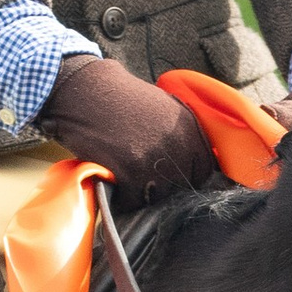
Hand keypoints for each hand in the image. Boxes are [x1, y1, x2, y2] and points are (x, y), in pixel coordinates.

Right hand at [36, 53, 221, 200]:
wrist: (86, 90)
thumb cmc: (121, 98)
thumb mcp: (165, 106)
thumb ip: (183, 133)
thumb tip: (194, 162)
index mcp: (190, 128)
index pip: (205, 170)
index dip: (186, 177)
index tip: (170, 177)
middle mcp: (178, 144)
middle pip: (181, 187)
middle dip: (163, 186)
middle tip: (142, 177)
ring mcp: (155, 159)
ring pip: (158, 197)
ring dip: (142, 193)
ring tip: (126, 176)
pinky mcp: (131, 172)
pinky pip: (133, 201)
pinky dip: (122, 197)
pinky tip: (113, 179)